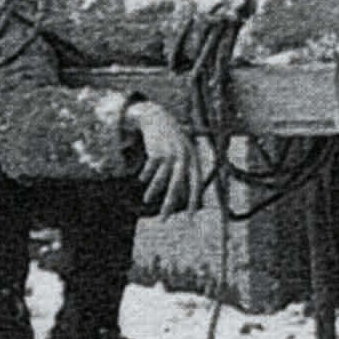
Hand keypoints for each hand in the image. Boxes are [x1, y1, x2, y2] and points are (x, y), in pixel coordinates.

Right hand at [126, 99, 213, 213]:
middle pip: (177, 186)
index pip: (197, 184)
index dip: (195, 201)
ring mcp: (170, 154)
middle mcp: (184, 157)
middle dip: (170, 204)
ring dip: (153, 191)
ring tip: (146, 200)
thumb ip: (185, 172)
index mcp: (194, 159)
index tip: (192, 217)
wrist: (158, 119)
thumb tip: (183, 197)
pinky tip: (142, 178)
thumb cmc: (173, 141)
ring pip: (161, 179)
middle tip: (164, 220)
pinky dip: (145, 176)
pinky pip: (150, 170)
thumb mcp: (183, 154)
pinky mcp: (157, 152)